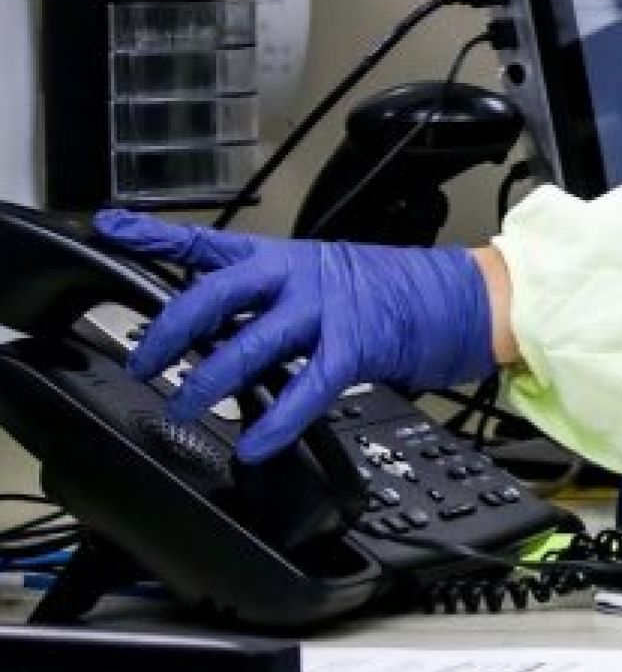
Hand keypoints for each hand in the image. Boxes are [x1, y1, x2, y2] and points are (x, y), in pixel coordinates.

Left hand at [94, 211, 495, 462]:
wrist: (464, 298)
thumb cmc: (398, 292)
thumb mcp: (327, 281)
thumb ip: (276, 301)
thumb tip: (225, 332)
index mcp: (288, 258)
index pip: (210, 244)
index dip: (155, 236)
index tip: (109, 228)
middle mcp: (300, 276)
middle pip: (216, 293)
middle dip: (171, 328)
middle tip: (145, 359)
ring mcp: (327, 310)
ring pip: (251, 342)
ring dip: (210, 379)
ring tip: (185, 406)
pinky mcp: (356, 345)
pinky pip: (305, 388)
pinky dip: (277, 421)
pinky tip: (256, 442)